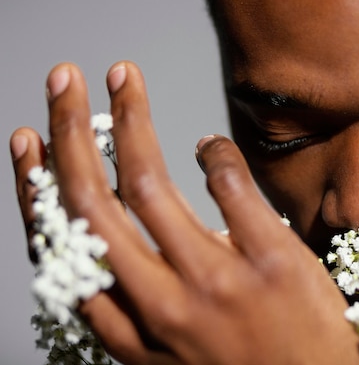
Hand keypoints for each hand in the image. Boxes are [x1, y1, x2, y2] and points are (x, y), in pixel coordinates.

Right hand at [11, 62, 358, 364]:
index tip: (30, 143)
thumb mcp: (172, 355)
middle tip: (63, 79)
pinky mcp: (271, 262)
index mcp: (131, 333)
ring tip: (120, 77)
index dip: (37, 189)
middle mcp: (162, 307)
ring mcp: (217, 282)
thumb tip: (129, 229)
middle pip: (93, 205)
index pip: (63, 251)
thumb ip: (142, 304)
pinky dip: (213, 153)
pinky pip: (229, 186)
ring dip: (127, 120)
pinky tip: (207, 143)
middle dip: (69, 132)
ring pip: (149, 184)